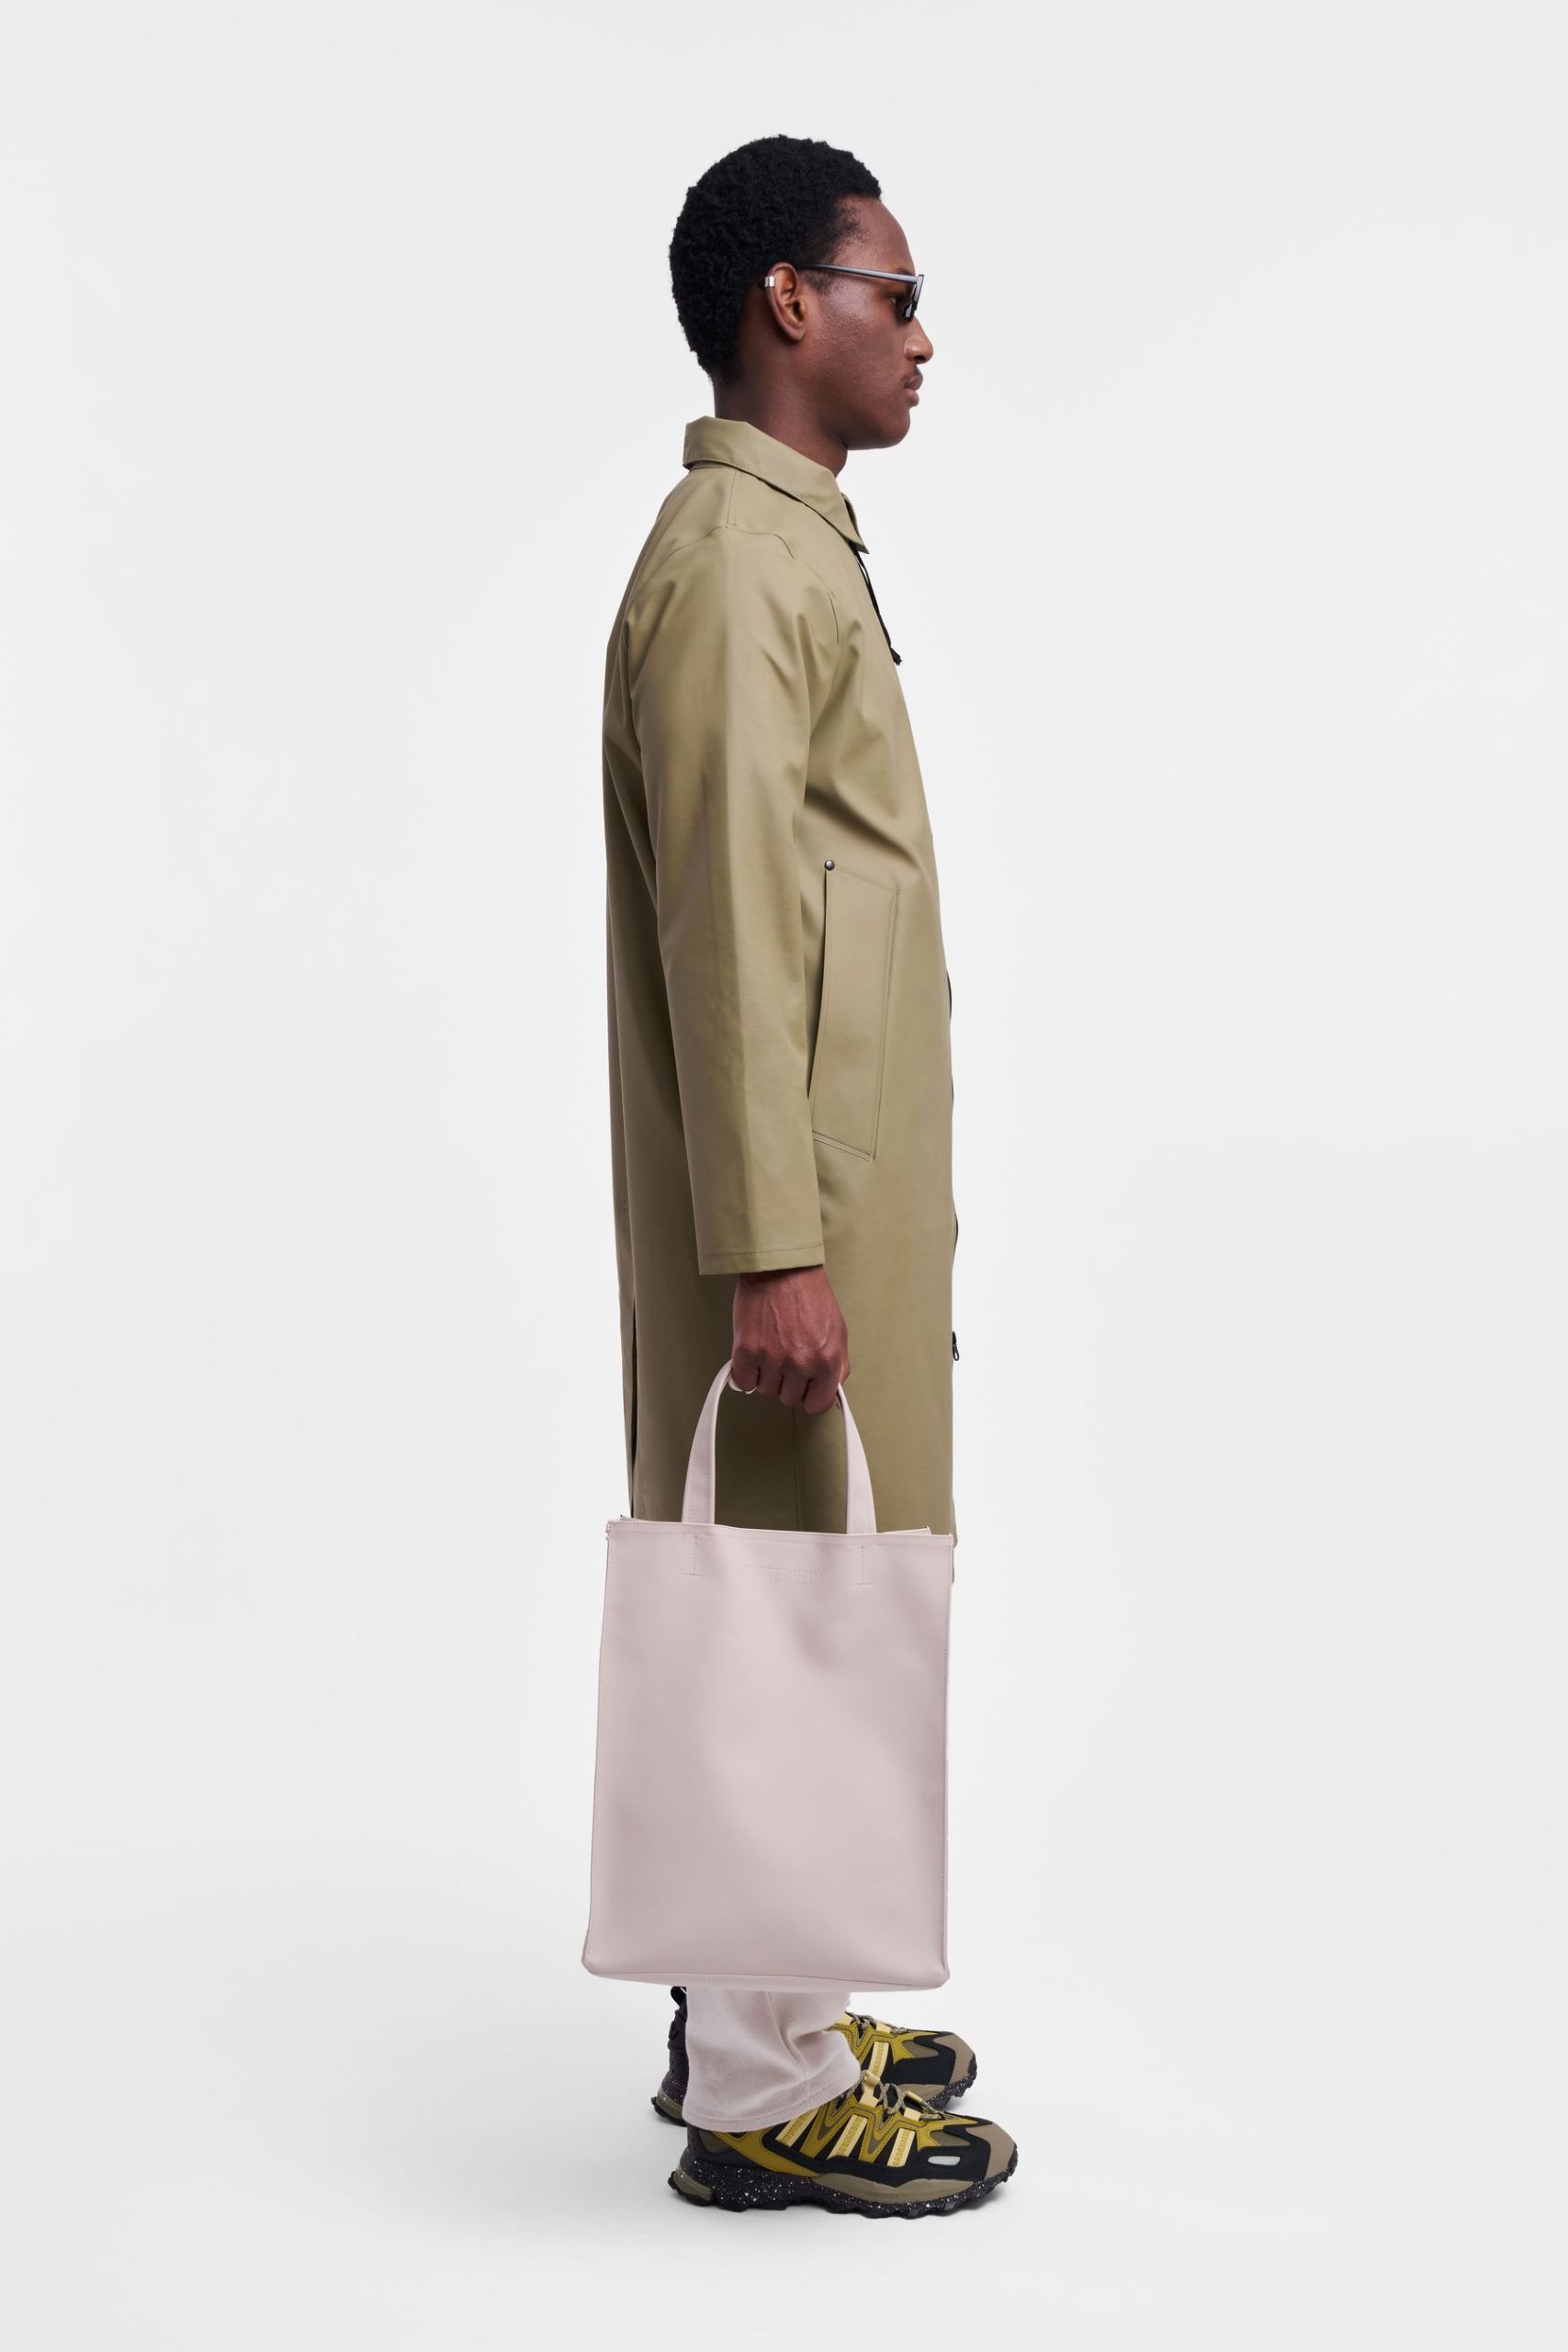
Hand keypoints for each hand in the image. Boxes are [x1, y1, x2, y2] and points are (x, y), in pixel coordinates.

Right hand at [731, 1265, 848, 1413]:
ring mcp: (772, 1359)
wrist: (780, 1268)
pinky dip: (746, 1372)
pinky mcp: (747, 1352)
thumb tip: (830, 1389)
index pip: (817, 1404)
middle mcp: (801, 1364)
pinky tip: (753, 1355)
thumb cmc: (809, 1294)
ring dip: (766, 1375)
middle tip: (785, 1359)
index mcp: (827, 1360)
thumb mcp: (837, 1329)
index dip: (810, 1397)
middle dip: (787, 1383)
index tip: (805, 1390)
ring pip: (766, 1390)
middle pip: (789, 1398)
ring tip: (770, 1349)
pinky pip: (743, 1382)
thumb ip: (837, 1364)